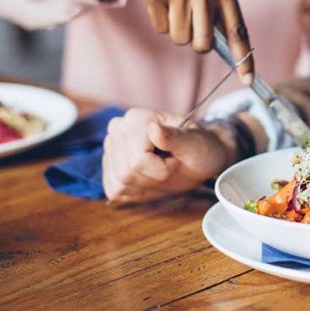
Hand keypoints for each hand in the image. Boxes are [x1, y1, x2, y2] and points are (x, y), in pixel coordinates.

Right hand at [88, 0, 253, 82]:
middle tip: (191, 26)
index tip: (248, 79)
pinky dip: (160, 21)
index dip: (243, 57)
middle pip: (203, 43)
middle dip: (197, 43)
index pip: (237, 29)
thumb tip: (231, 52)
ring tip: (175, 6)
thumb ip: (222, 13)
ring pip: (180, 38)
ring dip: (176, 30)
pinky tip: (161, 2)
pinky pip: (160, 29)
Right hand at [102, 108, 234, 205]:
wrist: (198, 160)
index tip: (176, 160)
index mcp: (137, 118)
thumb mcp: (196, 146)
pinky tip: (148, 178)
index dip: (161, 169)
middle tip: (168, 166)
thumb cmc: (199, 149)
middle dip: (152, 178)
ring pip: (119, 184)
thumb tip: (154, 129)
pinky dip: (134, 192)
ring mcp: (111, 148)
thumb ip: (176, 137)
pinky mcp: (109, 167)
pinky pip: (114, 191)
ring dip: (144, 185)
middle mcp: (118, 129)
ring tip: (159, 171)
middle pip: (126, 173)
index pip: (137, 160)